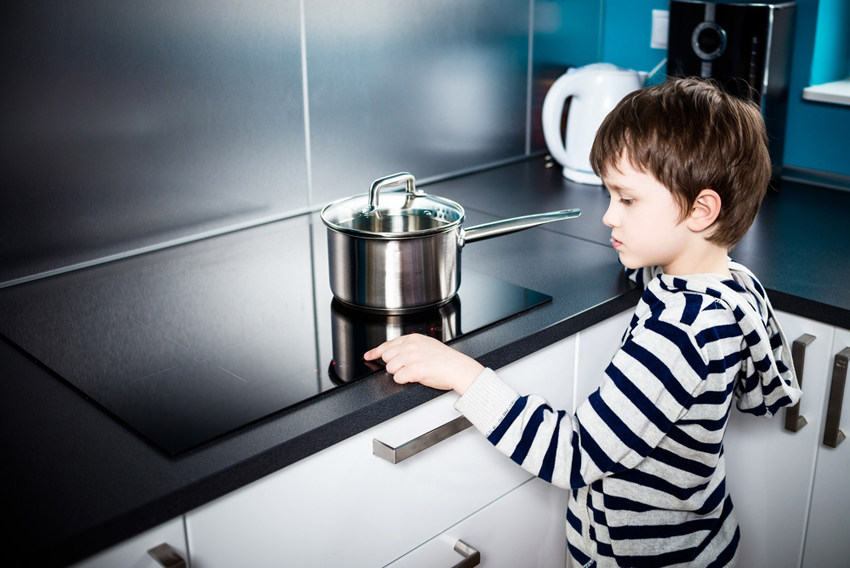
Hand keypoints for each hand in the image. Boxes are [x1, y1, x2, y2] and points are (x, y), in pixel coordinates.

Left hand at [364, 334, 483, 394]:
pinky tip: (415, 377)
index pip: (388, 344)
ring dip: (400, 373)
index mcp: (413, 338)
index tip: (368, 355)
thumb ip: (411, 346)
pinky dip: (405, 380)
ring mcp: (411, 357)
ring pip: (391, 369)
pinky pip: (398, 378)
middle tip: (407, 367)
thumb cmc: (446, 360)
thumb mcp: (427, 345)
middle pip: (387, 357)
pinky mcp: (414, 370)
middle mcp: (410, 346)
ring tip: (414, 372)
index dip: (375, 351)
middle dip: (394, 365)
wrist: (458, 368)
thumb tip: (397, 352)